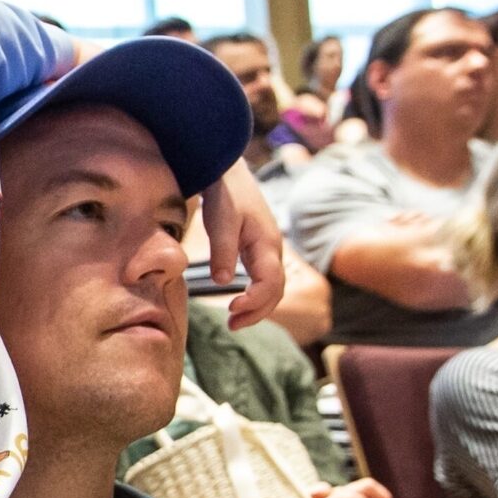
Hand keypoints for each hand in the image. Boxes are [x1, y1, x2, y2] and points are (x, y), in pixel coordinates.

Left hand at [201, 163, 284, 330]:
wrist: (227, 172)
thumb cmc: (225, 194)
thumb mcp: (221, 221)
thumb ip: (223, 251)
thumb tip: (224, 282)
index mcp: (267, 244)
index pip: (270, 284)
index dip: (255, 302)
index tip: (231, 309)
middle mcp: (273, 250)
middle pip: (276, 291)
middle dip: (257, 312)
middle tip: (232, 325)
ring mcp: (268, 250)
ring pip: (272, 288)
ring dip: (256, 307)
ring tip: (233, 320)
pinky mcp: (259, 250)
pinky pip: (264, 280)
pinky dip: (255, 296)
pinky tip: (238, 302)